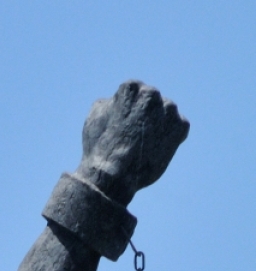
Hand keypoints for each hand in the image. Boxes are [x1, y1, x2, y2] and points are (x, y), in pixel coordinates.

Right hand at [75, 81, 188, 204]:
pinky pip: (177, 125)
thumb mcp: (95, 115)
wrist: (114, 175)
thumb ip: (111, 102)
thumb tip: (119, 101)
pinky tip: (154, 146)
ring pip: (165, 111)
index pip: (132, 90)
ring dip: (157, 122)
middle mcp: (153, 94)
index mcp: (131, 87)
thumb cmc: (100, 145)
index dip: (123, 108)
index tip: (118, 122)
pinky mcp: (181, 126)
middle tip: (131, 133)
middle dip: (143, 113)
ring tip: (143, 141)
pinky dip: (168, 134)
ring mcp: (169, 110)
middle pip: (150, 99)